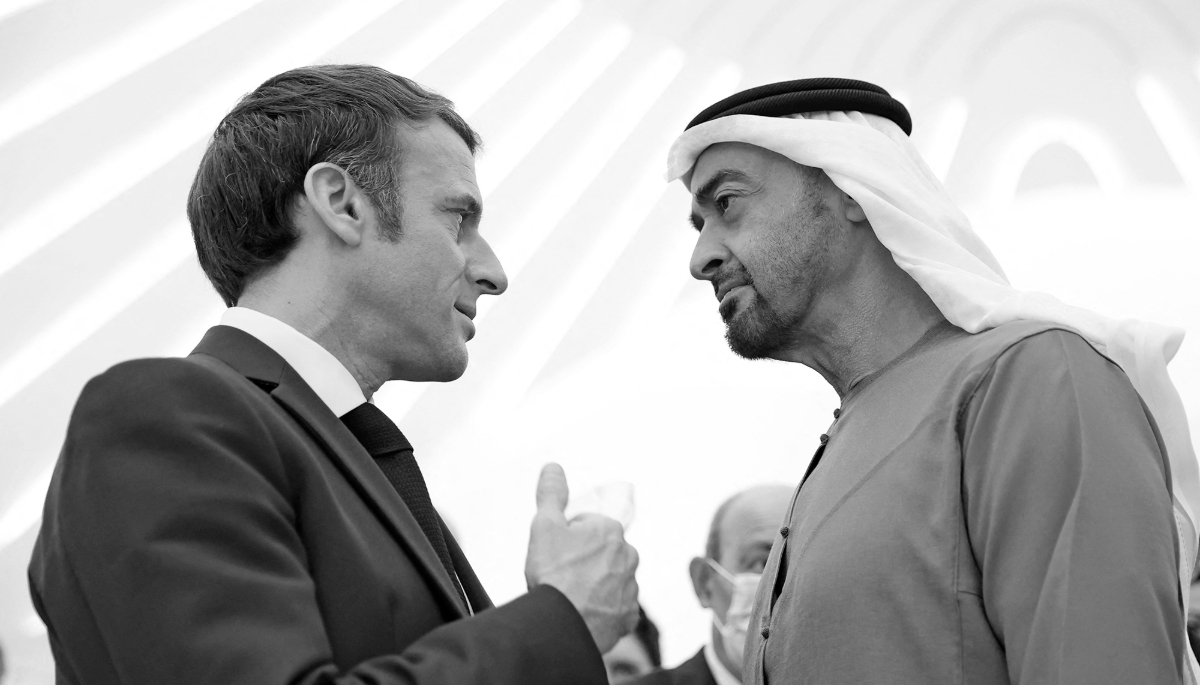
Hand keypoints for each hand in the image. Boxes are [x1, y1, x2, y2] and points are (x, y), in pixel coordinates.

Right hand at [525, 463, 639, 653]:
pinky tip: (583, 612)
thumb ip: (552, 493)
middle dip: (586, 561)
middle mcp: (628, 556)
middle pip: (603, 553)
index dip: (569, 538)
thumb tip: (553, 467)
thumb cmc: (553, 574)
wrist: (562, 624)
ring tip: (570, 596)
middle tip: (562, 575)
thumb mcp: (544, 525)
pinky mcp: (628, 616)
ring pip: (610, 580)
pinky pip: (615, 608)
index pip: (590, 526)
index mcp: (610, 531)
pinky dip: (602, 609)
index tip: (558, 552)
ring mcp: (630, 588)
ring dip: (595, 585)